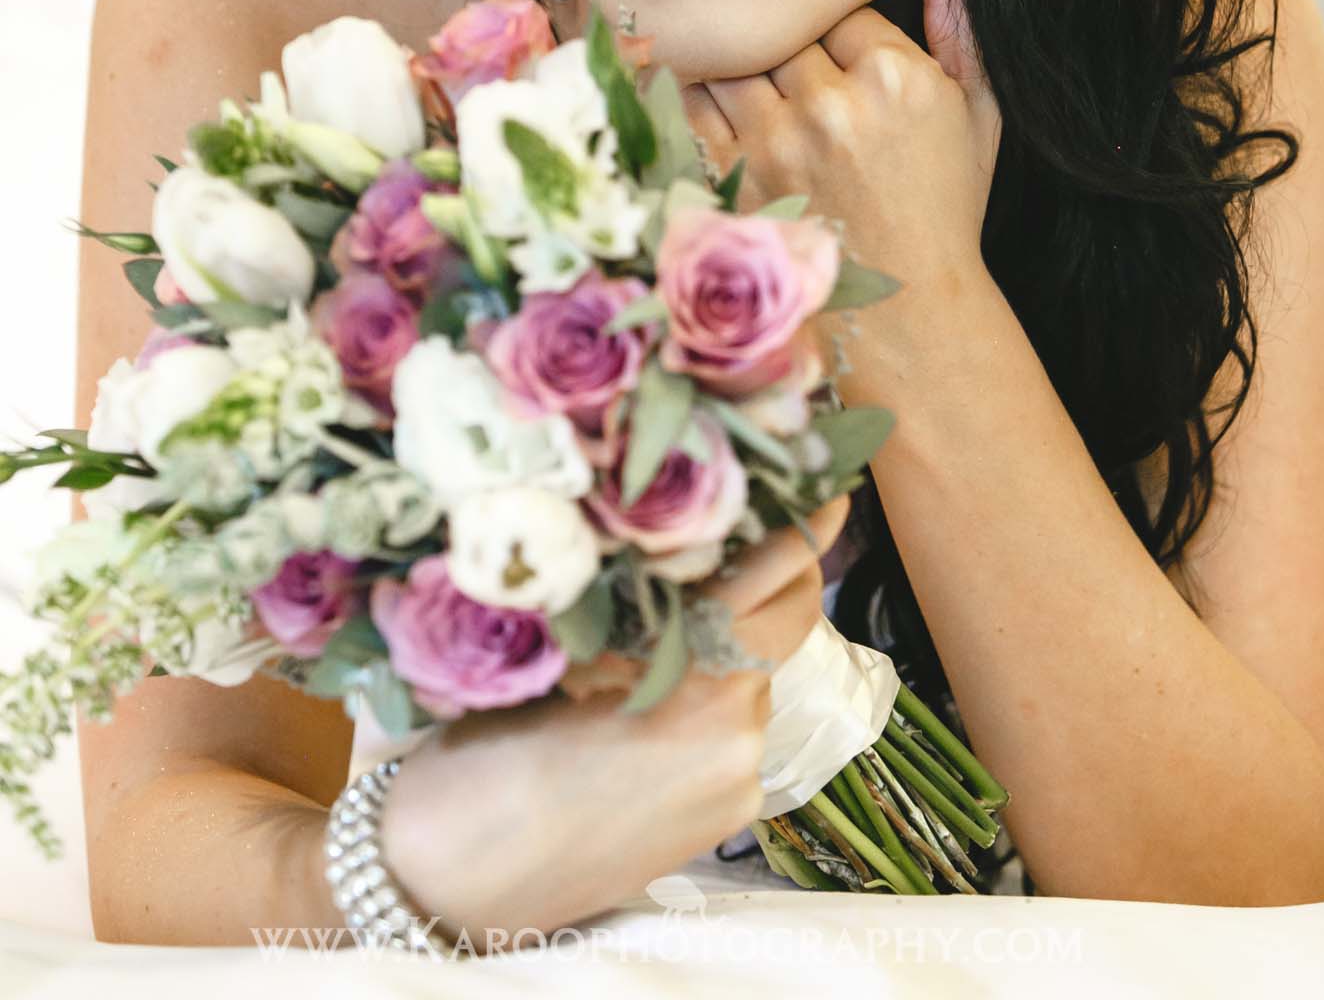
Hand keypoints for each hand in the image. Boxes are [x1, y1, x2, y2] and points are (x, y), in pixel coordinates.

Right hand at [377, 494, 849, 943]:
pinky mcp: (727, 820)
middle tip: (756, 525)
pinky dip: (711, 703)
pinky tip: (654, 702)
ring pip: (755, 677)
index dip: (807, 526)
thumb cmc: (480, 756)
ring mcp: (736, 781)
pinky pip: (735, 732)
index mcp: (691, 677)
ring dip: (731, 643)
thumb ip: (637, 609)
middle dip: (778, 576)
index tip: (831, 483)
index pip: (777, 580)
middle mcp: (733, 730)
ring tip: (669, 623)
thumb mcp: (556, 656)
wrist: (450, 882)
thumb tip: (681, 549)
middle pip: (788, 624)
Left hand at [679, 0, 1001, 300]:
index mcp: (897, 78)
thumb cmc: (946, 205)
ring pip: (732, 58)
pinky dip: (694, 95)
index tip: (844, 60)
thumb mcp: (980, 107)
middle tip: (796, 75)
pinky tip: (709, 100)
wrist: (909, 313)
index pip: (840, 7)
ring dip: (740, 66)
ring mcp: (774, 143)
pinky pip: (691, 107)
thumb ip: (960, 15)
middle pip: (782, 29)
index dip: (838, 30)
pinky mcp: (730, 179)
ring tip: (759, 90)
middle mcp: (832, 105)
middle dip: (787, 46)